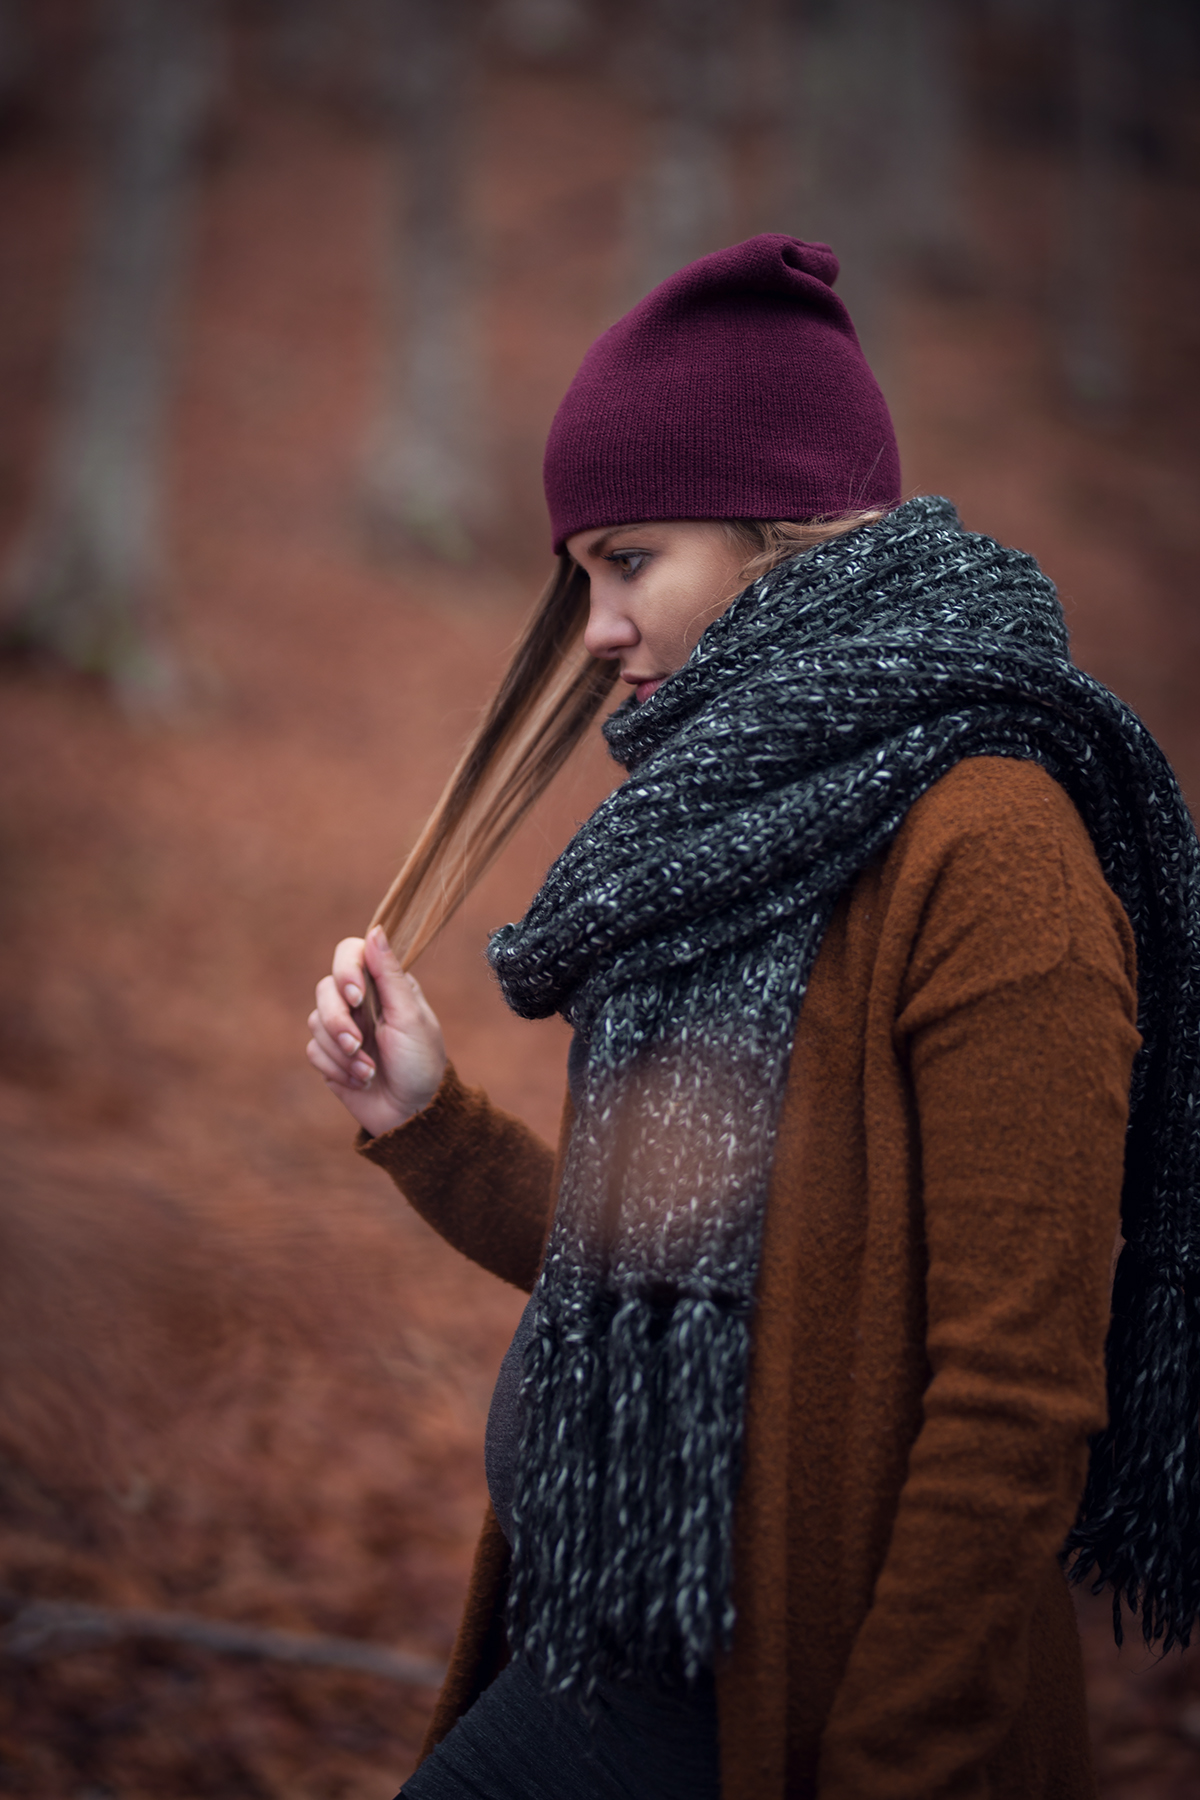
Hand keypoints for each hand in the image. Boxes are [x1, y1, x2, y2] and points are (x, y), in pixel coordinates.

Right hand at [307, 926, 446, 1136]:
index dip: (346, 971)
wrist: (412, 1114)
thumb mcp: (411, 1017)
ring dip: (342, 1051)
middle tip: (358, 1043)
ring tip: (369, 1071)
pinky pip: (314, 1050)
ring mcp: (344, 1028)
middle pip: (325, 989)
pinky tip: (360, 1080)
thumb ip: (390, 975)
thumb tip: (375, 931)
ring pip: (315, 1021)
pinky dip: (336, 1068)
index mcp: (385, 985)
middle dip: (339, 1021)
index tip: (357, 997)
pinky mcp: (330, 1055)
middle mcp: (361, 1002)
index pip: (350, 954)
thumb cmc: (420, 1063)